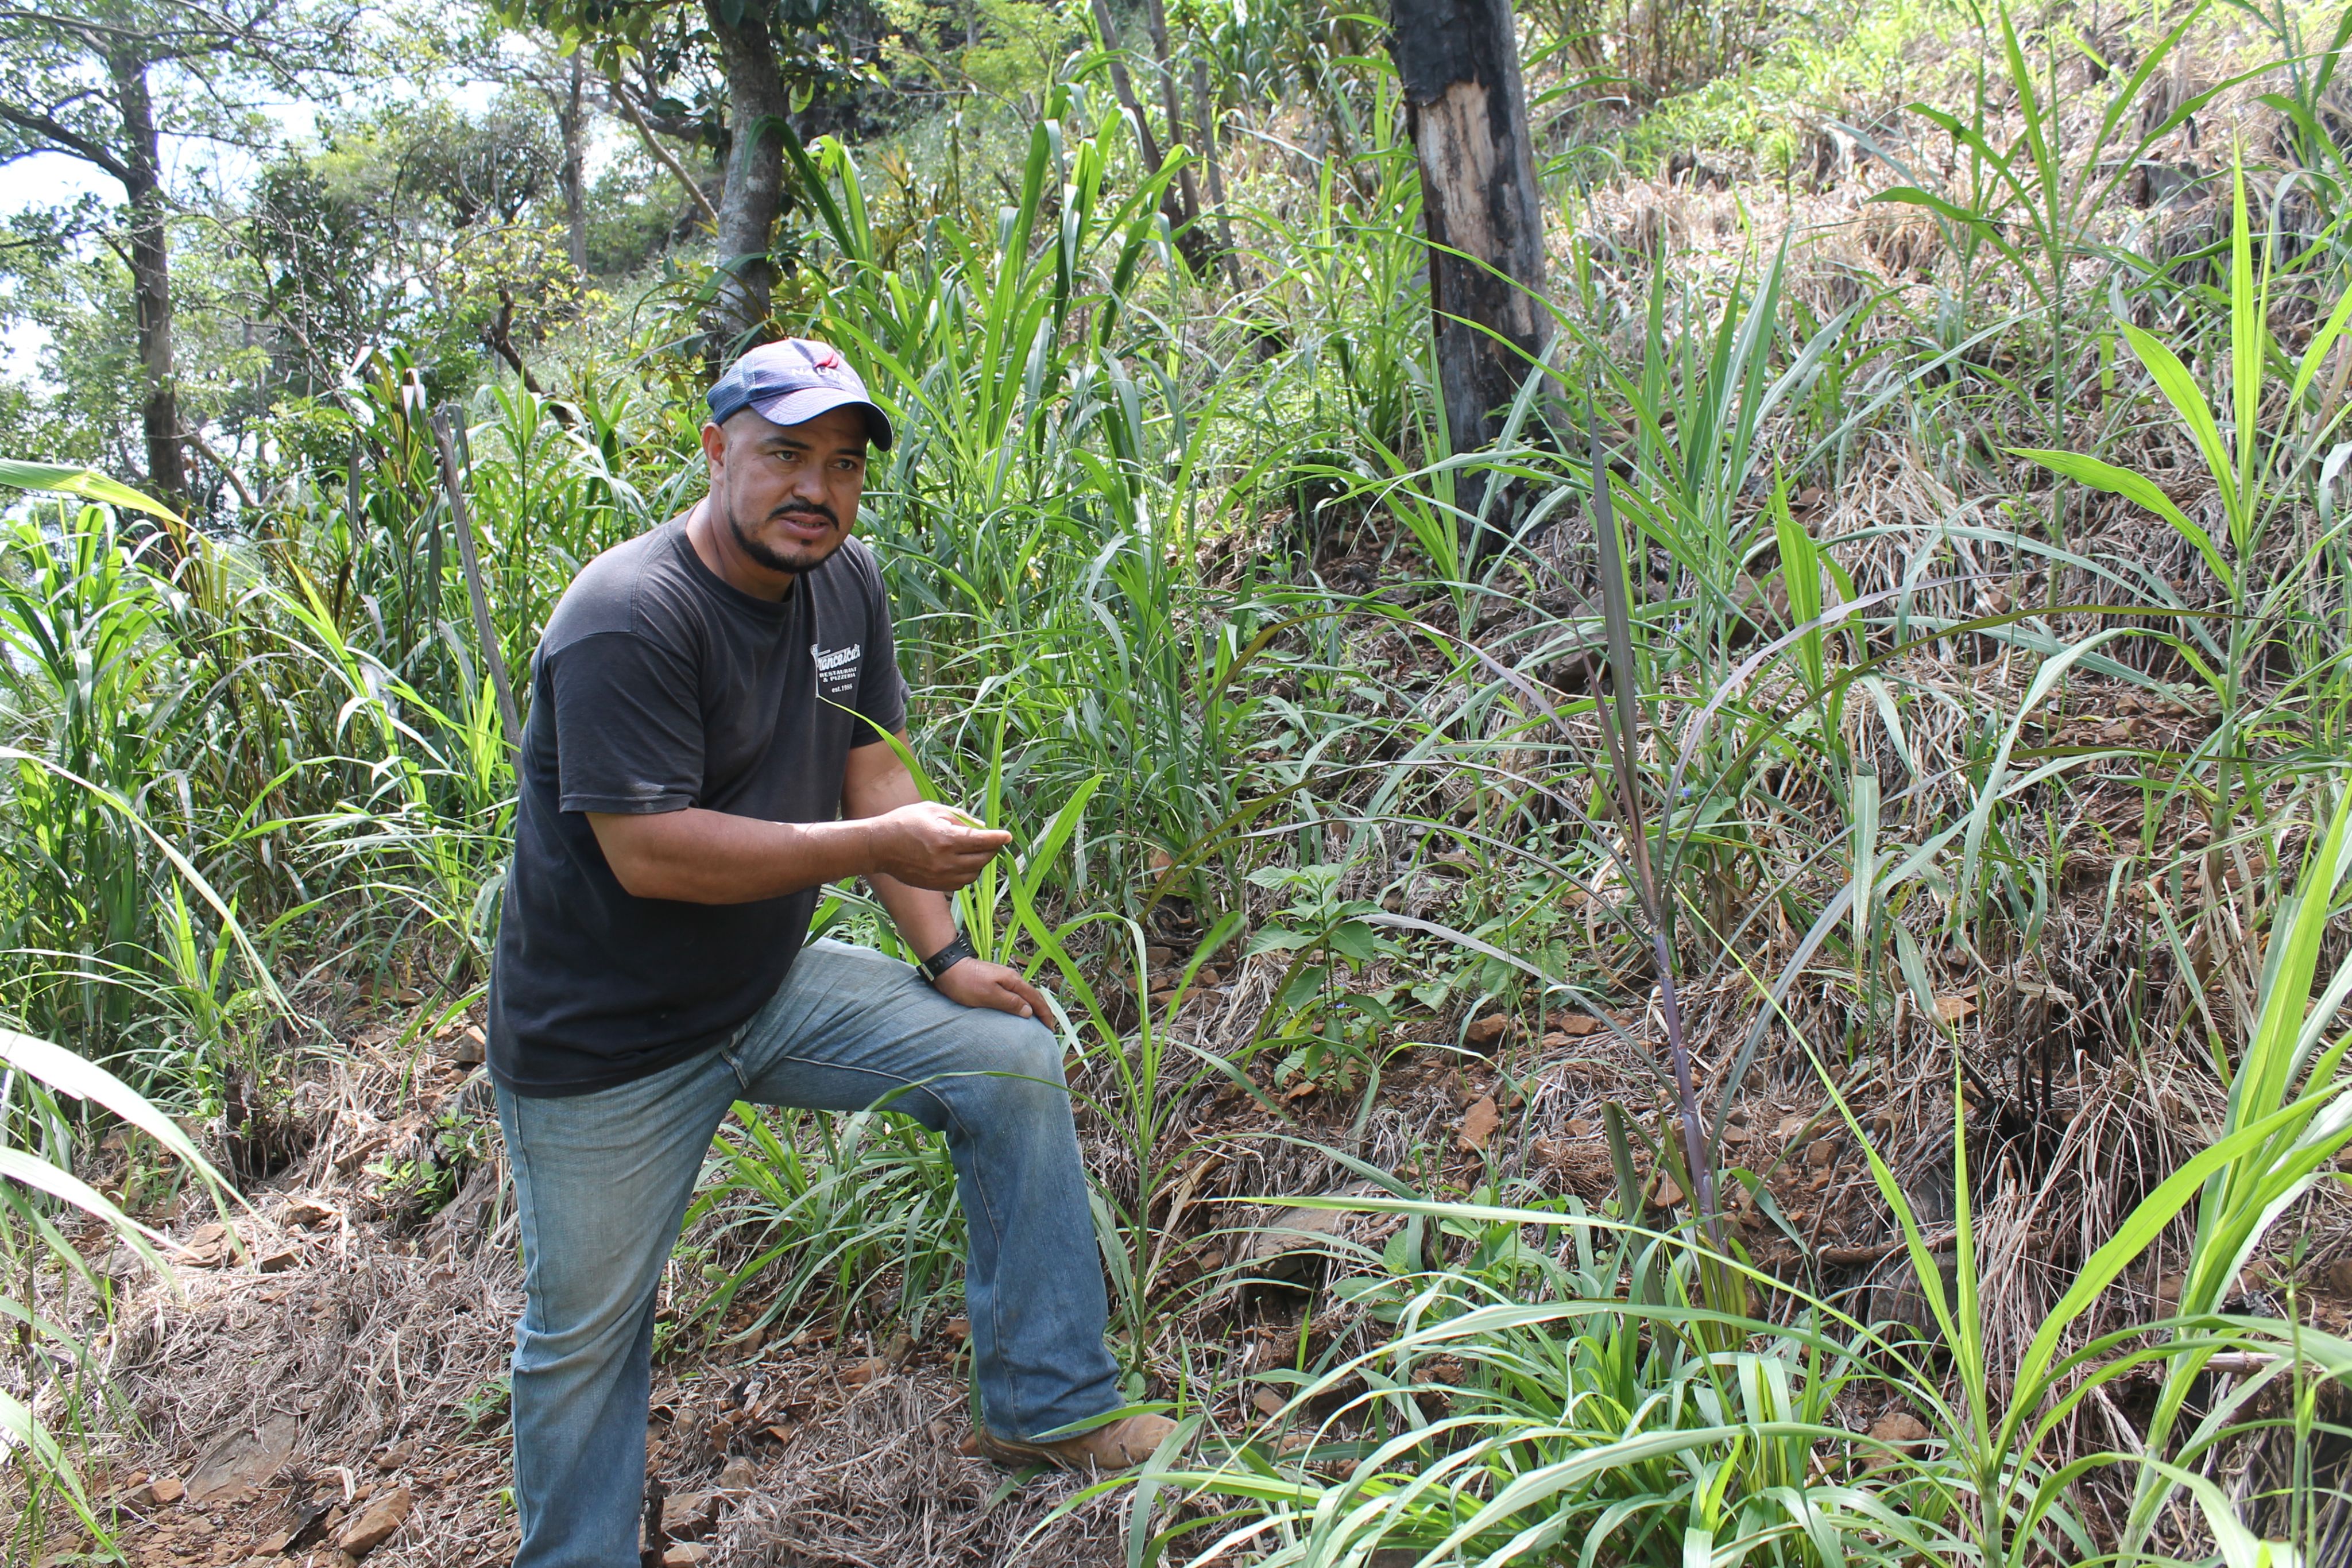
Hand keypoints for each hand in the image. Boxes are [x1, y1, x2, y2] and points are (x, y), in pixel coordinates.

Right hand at [866, 801, 1010, 890]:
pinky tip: (961, 862)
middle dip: (991, 849)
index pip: (982, 841)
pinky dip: (968, 873)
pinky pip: (962, 883)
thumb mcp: (933, 809)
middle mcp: (946, 861)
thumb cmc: (905, 822)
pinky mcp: (936, 885)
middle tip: (990, 840)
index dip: (998, 838)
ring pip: (975, 873)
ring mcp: (941, 876)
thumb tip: (983, 826)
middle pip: (983, 858)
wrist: (879, 846)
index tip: (1007, 836)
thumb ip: (960, 817)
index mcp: (946, 838)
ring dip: (980, 862)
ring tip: (973, 850)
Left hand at [934, 958, 1050, 1021]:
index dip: (1045, 1014)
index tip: (1050, 1029)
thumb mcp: (988, 995)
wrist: (947, 966)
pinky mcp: (994, 982)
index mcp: (1013, 981)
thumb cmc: (965, 982)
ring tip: (1034, 1023)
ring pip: (1024, 995)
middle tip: (1046, 1028)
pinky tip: (1017, 1012)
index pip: (1036, 999)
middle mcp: (1011, 978)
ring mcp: (1003, 979)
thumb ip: (1010, 1002)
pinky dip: (1021, 1005)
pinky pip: (1014, 995)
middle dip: (1042, 1011)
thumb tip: (1029, 1011)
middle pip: (1033, 996)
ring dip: (1032, 1008)